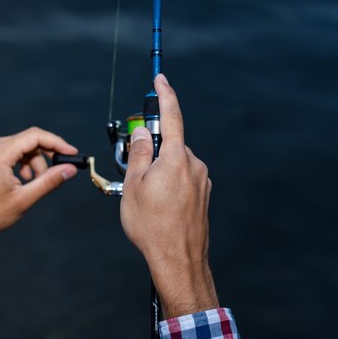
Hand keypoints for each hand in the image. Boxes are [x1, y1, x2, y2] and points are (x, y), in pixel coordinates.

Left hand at [0, 127, 78, 246]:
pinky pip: (11, 150)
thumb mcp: (24, 199)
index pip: (35, 136)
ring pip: (22, 145)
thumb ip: (49, 181)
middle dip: (46, 155)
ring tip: (35, 182)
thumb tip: (70, 169)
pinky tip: (23, 179)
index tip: (72, 153)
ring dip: (34, 161)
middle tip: (58, 172)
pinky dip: (23, 161)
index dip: (57, 143)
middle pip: (29, 139)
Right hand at [121, 74, 218, 317]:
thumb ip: (138, 153)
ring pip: (176, 163)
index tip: (160, 79)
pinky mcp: (203, 195)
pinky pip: (183, 178)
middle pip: (170, 144)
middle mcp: (194, 164)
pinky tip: (160, 206)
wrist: (178, 259)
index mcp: (176, 157)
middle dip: (152, 150)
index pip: (172, 116)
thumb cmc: (152, 225)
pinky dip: (170, 183)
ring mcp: (202, 180)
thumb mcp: (134, 185)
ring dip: (160, 171)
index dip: (165, 94)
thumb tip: (142, 134)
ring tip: (146, 198)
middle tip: (135, 171)